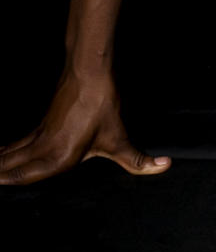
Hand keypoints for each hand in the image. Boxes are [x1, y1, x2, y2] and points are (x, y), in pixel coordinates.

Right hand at [0, 70, 170, 185]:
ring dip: (1, 163)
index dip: (8, 182)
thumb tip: (164, 166)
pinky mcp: (43, 122)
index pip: (25, 177)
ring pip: (13, 152)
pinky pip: (20, 141)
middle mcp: (44, 147)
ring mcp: (41, 132)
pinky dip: (7, 150)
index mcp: (58, 156)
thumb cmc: (102, 104)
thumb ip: (138, 160)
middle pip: (13, 166)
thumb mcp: (120, 138)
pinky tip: (2, 152)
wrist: (89, 70)